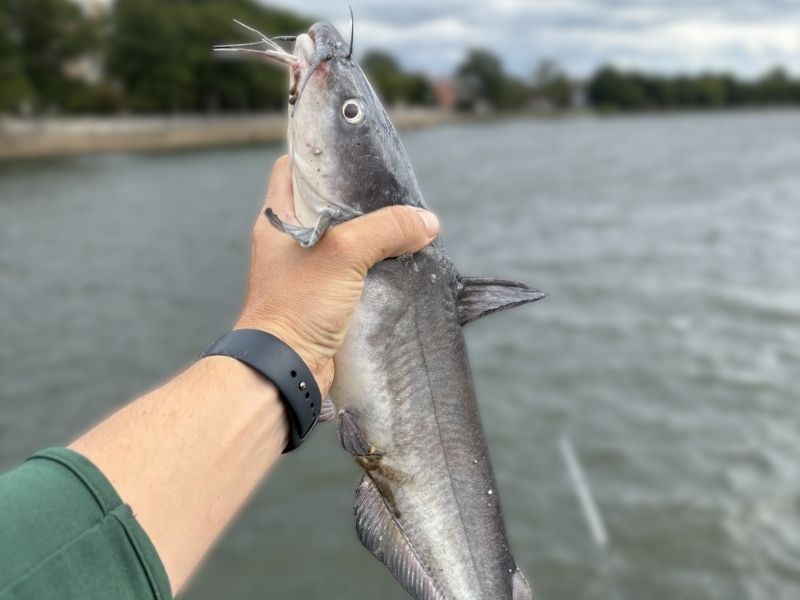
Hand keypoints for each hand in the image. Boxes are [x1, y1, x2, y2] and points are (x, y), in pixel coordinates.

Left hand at [235, 155, 439, 395]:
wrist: (287, 369)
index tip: (354, 155)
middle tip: (392, 193)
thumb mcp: (345, 253)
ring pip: (344, 242)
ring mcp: (305, 273)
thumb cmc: (300, 303)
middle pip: (326, 206)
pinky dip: (374, 268)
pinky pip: (353, 274)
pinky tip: (401, 263)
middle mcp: (289, 243)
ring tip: (405, 226)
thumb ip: (387, 230)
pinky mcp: (323, 300)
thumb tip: (427, 223)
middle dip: (359, 200)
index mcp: (278, 220)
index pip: (293, 169)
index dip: (321, 157)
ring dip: (372, 238)